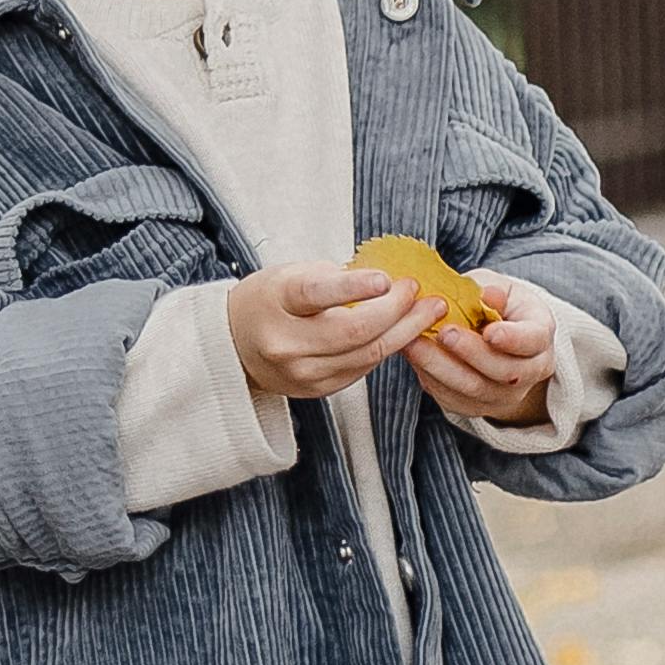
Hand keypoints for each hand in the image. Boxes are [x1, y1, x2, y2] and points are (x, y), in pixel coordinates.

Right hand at [226, 260, 454, 407]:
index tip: (386, 279)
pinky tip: (404, 332)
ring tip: (428, 311)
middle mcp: (286, 342)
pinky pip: (364, 368)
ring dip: (405, 331)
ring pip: (367, 354)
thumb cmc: (269, 301)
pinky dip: (387, 348)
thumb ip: (335, 277)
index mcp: (276, 303)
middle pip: (354, 331)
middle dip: (396, 310)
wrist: (235, 344)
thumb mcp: (290, 274)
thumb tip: (388, 282)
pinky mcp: (317, 389)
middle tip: (418, 291)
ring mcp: (302, 371)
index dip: (353, 287)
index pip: (316, 294)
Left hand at [409, 297, 560, 431]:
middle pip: (505, 372)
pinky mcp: (475, 406)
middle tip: (444, 333)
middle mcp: (529, 371)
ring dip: (442, 368)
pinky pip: (453, 399)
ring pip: (475, 390)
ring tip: (415, 344)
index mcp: (539, 335)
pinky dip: (431, 379)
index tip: (490, 331)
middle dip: (472, 354)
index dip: (513, 339)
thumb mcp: (497, 287)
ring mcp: (504, 394)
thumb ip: (490, 290)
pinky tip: (413, 357)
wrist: (491, 336)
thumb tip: (486, 294)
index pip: (533, 341)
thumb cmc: (495, 305)